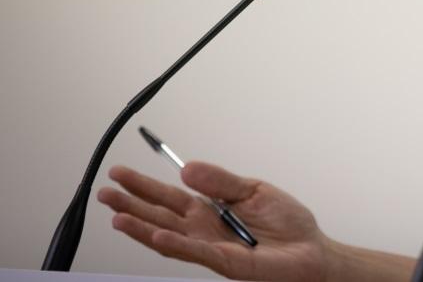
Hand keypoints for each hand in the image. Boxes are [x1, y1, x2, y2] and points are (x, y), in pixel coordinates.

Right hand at [98, 162, 332, 281]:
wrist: (310, 250)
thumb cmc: (285, 222)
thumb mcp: (253, 190)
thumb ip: (220, 181)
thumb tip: (186, 169)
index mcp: (208, 210)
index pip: (169, 196)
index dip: (143, 185)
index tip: (118, 172)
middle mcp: (203, 230)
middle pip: (160, 216)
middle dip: (131, 205)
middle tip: (103, 193)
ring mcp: (210, 248)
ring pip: (169, 237)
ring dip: (142, 228)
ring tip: (117, 216)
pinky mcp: (225, 262)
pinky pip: (195, 252)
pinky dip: (175, 243)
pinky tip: (156, 234)